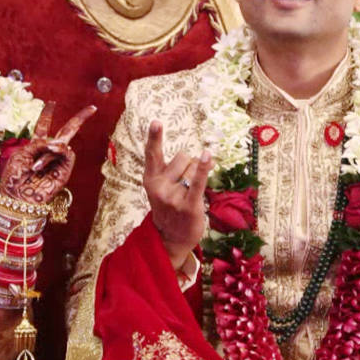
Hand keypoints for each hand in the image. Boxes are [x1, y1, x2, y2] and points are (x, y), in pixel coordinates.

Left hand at [0, 102, 96, 204]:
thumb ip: (38, 143)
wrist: (18, 197)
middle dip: (80, 119)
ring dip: (48, 151)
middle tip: (93, 108)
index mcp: (35, 146)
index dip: (47, 114)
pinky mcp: (65, 171)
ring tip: (35, 167)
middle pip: (67, 131)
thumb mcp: (21, 153)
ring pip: (61, 144)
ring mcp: (59, 161)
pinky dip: (59, 151)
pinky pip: (67, 153)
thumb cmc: (14, 177)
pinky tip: (51, 153)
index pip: (44, 127)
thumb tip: (55, 143)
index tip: (52, 104)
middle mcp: (49, 152)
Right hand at [142, 120, 212, 268]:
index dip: (155, 137)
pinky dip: (203, 168)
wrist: (170, 238)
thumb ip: (172, 168)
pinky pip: (197, 181)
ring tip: (189, 193)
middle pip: (182, 156)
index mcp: (150, 179)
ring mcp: (173, 196)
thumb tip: (203, 155)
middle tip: (184, 185)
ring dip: (197, 175)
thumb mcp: (161, 187)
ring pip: (193, 168)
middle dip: (188, 165)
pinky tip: (208, 156)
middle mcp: (159, 186)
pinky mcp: (188, 205)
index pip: (152, 153)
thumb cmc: (169, 207)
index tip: (156, 122)